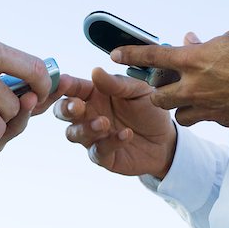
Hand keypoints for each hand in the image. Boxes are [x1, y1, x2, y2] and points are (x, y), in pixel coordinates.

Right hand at [53, 68, 175, 178]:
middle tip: (77, 106)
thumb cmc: (149, 110)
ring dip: (86, 128)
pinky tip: (126, 135)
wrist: (166, 140)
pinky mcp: (103, 156)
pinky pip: (97, 151)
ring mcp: (93, 136)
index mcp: (94, 94)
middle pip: (62, 112)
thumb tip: (95, 71)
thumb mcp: (138, 90)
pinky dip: (110, 143)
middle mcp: (89, 115)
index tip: (65, 83)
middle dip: (65, 109)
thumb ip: (116, 84)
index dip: (64, 85)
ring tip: (104, 123)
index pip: (73, 88)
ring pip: (73, 134)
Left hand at [111, 31, 228, 127]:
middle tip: (166, 87)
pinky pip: (202, 119)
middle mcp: (195, 86)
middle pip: (158, 98)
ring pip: (178, 115)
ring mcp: (207, 107)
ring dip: (180, 107)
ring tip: (192, 97)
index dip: (130, 54)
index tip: (114, 54)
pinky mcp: (221, 120)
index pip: (153, 56)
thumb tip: (188, 40)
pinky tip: (216, 103)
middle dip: (158, 94)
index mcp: (194, 61)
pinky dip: (203, 112)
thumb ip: (204, 44)